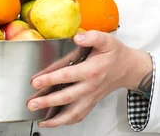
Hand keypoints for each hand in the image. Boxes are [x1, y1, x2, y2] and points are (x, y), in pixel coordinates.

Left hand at [26, 30, 152, 127]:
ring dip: (55, 119)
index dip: (51, 79)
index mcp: (92, 70)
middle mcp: (90, 87)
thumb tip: (77, 37)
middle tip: (32, 103)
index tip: (36, 81)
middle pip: (67, 97)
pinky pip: (78, 116)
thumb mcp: (106, 40)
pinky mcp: (91, 103)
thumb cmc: (115, 54)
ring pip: (73, 113)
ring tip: (39, 119)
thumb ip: (92, 37)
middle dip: (47, 102)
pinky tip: (51, 122)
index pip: (68, 76)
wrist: (128, 68)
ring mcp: (91, 97)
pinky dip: (64, 122)